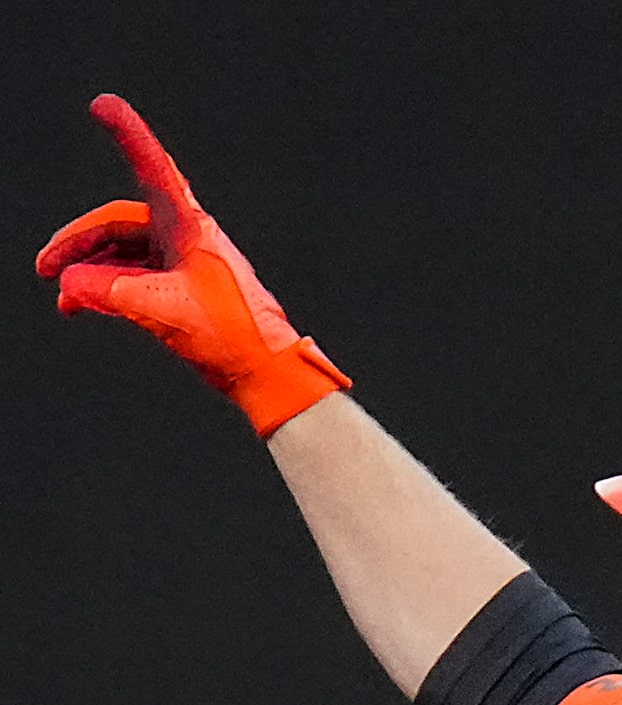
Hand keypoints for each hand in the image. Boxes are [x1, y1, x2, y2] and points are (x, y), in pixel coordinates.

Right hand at [36, 94, 349, 436]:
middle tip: (45, 267)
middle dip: (79, 243)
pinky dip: (108, 288)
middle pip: (119, 224)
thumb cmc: (232, 335)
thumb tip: (73, 284)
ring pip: (124, 254)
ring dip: (90, 272)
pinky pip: (135, 278)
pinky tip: (82, 304)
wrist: (267, 373)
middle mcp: (185, 238)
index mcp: (189, 227)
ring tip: (64, 298)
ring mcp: (183, 264)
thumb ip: (111, 292)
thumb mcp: (162, 309)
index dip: (128, 135)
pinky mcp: (183, 290)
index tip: (103, 106)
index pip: (153, 169)